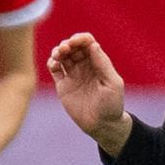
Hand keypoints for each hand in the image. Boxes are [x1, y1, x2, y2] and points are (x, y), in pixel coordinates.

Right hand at [48, 32, 131, 152]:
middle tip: (65, 48)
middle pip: (73, 47)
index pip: (88, 43)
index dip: (80, 38)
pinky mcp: (63, 85)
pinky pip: (54, 69)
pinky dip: (52, 63)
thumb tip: (93, 44)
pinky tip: (54, 64)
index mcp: (98, 63)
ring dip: (58, 51)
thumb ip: (102, 64)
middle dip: (68, 43)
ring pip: (62, 55)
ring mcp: (73, 75)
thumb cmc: (112, 105)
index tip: (75, 41)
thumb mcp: (112, 83)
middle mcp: (84, 66)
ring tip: (58, 55)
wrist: (102, 125)